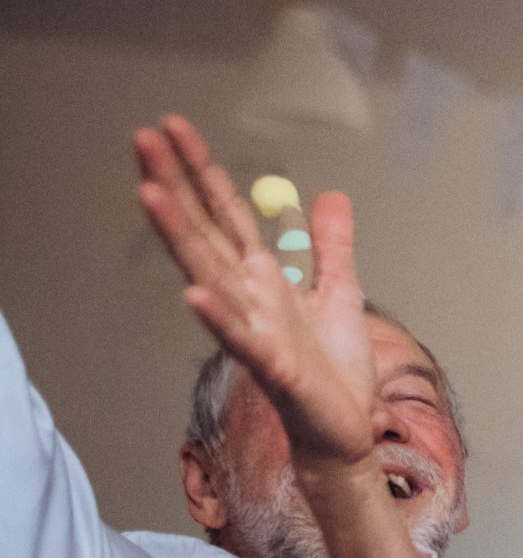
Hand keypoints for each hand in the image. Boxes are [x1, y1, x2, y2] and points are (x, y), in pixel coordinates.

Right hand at [134, 115, 377, 467]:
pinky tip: (192, 295)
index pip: (224, 214)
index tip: (173, 127)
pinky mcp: (274, 366)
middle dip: (174, 185)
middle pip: (203, 232)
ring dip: (180, 237)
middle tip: (142, 137)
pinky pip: (240, 339)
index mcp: (263, 278)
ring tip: (149, 195)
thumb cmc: (335, 370)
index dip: (202, 171)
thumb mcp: (341, 293)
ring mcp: (254, 330)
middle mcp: (248, 298)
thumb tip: (332, 195)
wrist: (345, 430)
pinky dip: (217, 317)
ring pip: (209, 276)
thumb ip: (331, 246)